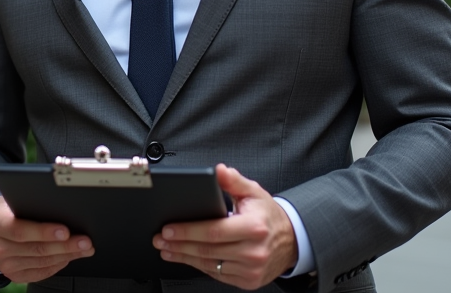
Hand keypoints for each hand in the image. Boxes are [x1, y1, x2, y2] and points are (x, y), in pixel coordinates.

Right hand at [0, 197, 94, 282]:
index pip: (20, 229)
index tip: (66, 230)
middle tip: (85, 241)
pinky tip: (69, 256)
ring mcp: (5, 263)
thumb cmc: (8, 210)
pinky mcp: (13, 274)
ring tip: (84, 248)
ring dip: (67, 255)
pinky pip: (40, 272)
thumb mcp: (14, 199)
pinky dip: (58, 265)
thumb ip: (32, 200)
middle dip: (64, 245)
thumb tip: (62, 200)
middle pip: (35, 248)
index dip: (43, 231)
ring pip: (42, 261)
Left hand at [153, 164, 297, 289]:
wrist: (290, 241)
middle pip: (207, 250)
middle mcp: (253, 251)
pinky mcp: (248, 281)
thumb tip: (218, 170)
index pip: (213, 231)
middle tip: (160, 239)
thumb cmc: (268, 215)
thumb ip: (233, 181)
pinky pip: (217, 274)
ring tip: (166, 249)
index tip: (168, 229)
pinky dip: (200, 266)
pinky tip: (187, 258)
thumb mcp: (254, 192)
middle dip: (179, 244)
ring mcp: (251, 269)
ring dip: (184, 257)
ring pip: (209, 264)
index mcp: (254, 227)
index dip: (188, 230)